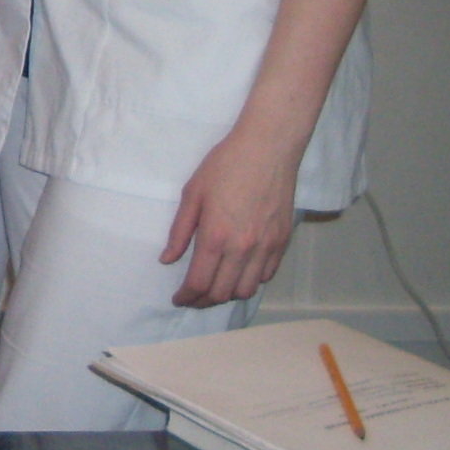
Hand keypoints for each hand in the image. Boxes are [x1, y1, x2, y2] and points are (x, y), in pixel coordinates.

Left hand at [162, 122, 299, 307]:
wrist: (267, 149)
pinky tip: (239, 272)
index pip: (199, 283)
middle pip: (223, 293)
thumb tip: (167, 260)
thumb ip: (179, 231)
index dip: (186, 297)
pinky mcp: (282, 242)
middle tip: (192, 296)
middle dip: (203, 300)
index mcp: (215, 237)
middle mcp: (242, 249)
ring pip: (247, 290)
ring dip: (228, 294)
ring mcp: (266, 247)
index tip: (178, 299)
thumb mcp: (192, 194)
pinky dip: (251, 280)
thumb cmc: (224, 165)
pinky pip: (266, 275)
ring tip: (215, 286)